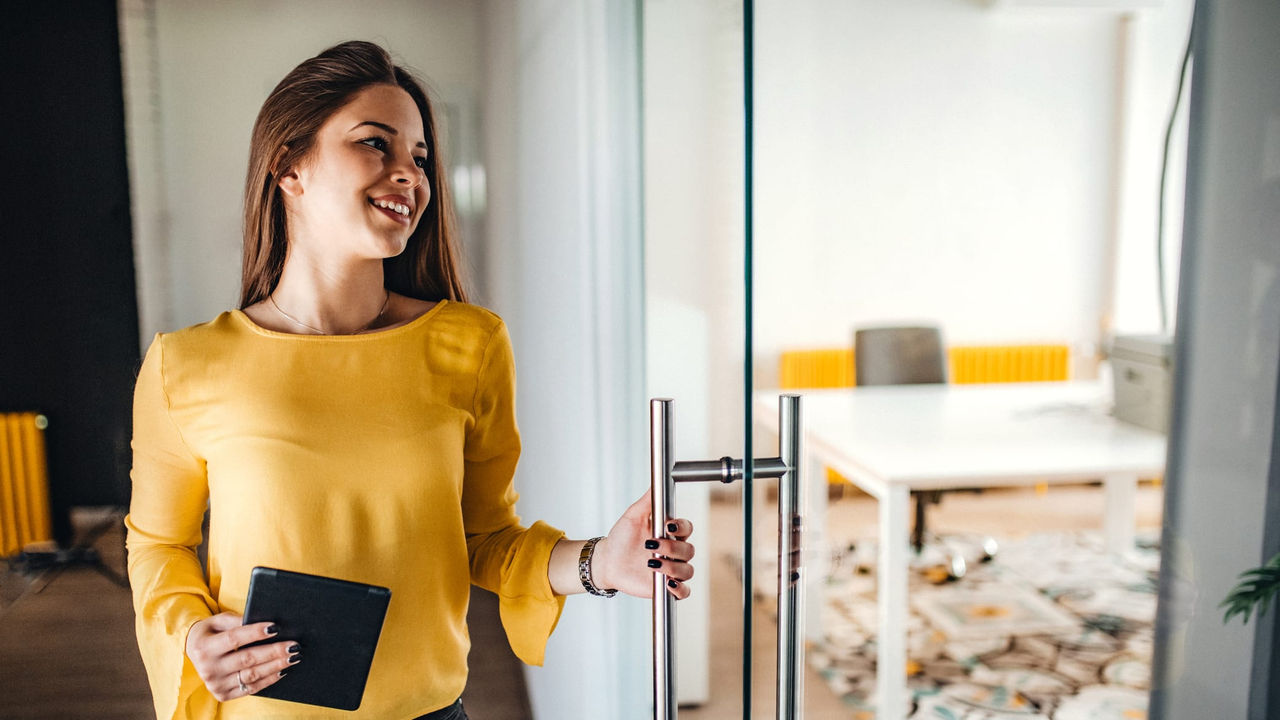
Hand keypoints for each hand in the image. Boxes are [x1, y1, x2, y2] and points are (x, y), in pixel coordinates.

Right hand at [185, 612, 299, 700]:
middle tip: (294, 645)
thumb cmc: (211, 633)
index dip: (255, 633)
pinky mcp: (223, 695)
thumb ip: (237, 620)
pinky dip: (269, 679)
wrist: (192, 652)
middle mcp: (208, 669)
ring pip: (252, 675)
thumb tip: (262, 622)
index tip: (275, 627)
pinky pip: (251, 688)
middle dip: (273, 652)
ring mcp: (215, 685)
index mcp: (204, 648)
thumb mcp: (218, 621)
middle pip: (247, 659)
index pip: (234, 639)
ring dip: (276, 666)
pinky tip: (282, 670)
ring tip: (293, 657)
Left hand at [593, 489, 694, 599]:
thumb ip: (647, 501)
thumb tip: (656, 483)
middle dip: (672, 548)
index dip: (682, 528)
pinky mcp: (666, 587)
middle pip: (689, 550)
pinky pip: (684, 592)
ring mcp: (672, 569)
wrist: (607, 561)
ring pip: (688, 570)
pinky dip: (680, 589)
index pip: (687, 529)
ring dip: (673, 567)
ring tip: (652, 564)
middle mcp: (674, 551)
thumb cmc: (621, 538)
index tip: (668, 526)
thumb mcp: (633, 516)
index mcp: (670, 534)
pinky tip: (668, 583)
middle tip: (651, 545)